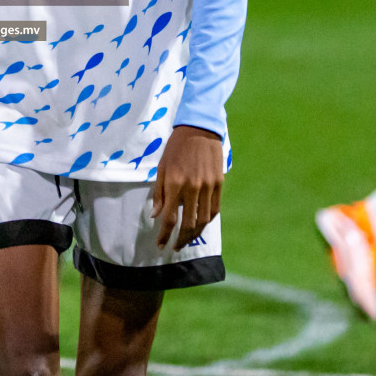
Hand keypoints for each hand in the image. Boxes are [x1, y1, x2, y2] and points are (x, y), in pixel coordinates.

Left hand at [151, 124, 223, 249]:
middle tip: (176, 246)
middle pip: (188, 223)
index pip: (170, 217)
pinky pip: (214, 209)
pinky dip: (207, 221)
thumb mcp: (162, 167)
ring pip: (203, 220)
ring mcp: (208, 187)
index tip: (161, 244)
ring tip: (187, 240)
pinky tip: (201, 225)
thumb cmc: (176, 148)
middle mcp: (192, 188)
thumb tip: (156, 216)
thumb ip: (159, 193)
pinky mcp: (218, 184)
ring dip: (195, 234)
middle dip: (181, 239)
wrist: (199, 129)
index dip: (165, 234)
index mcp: (175, 184)